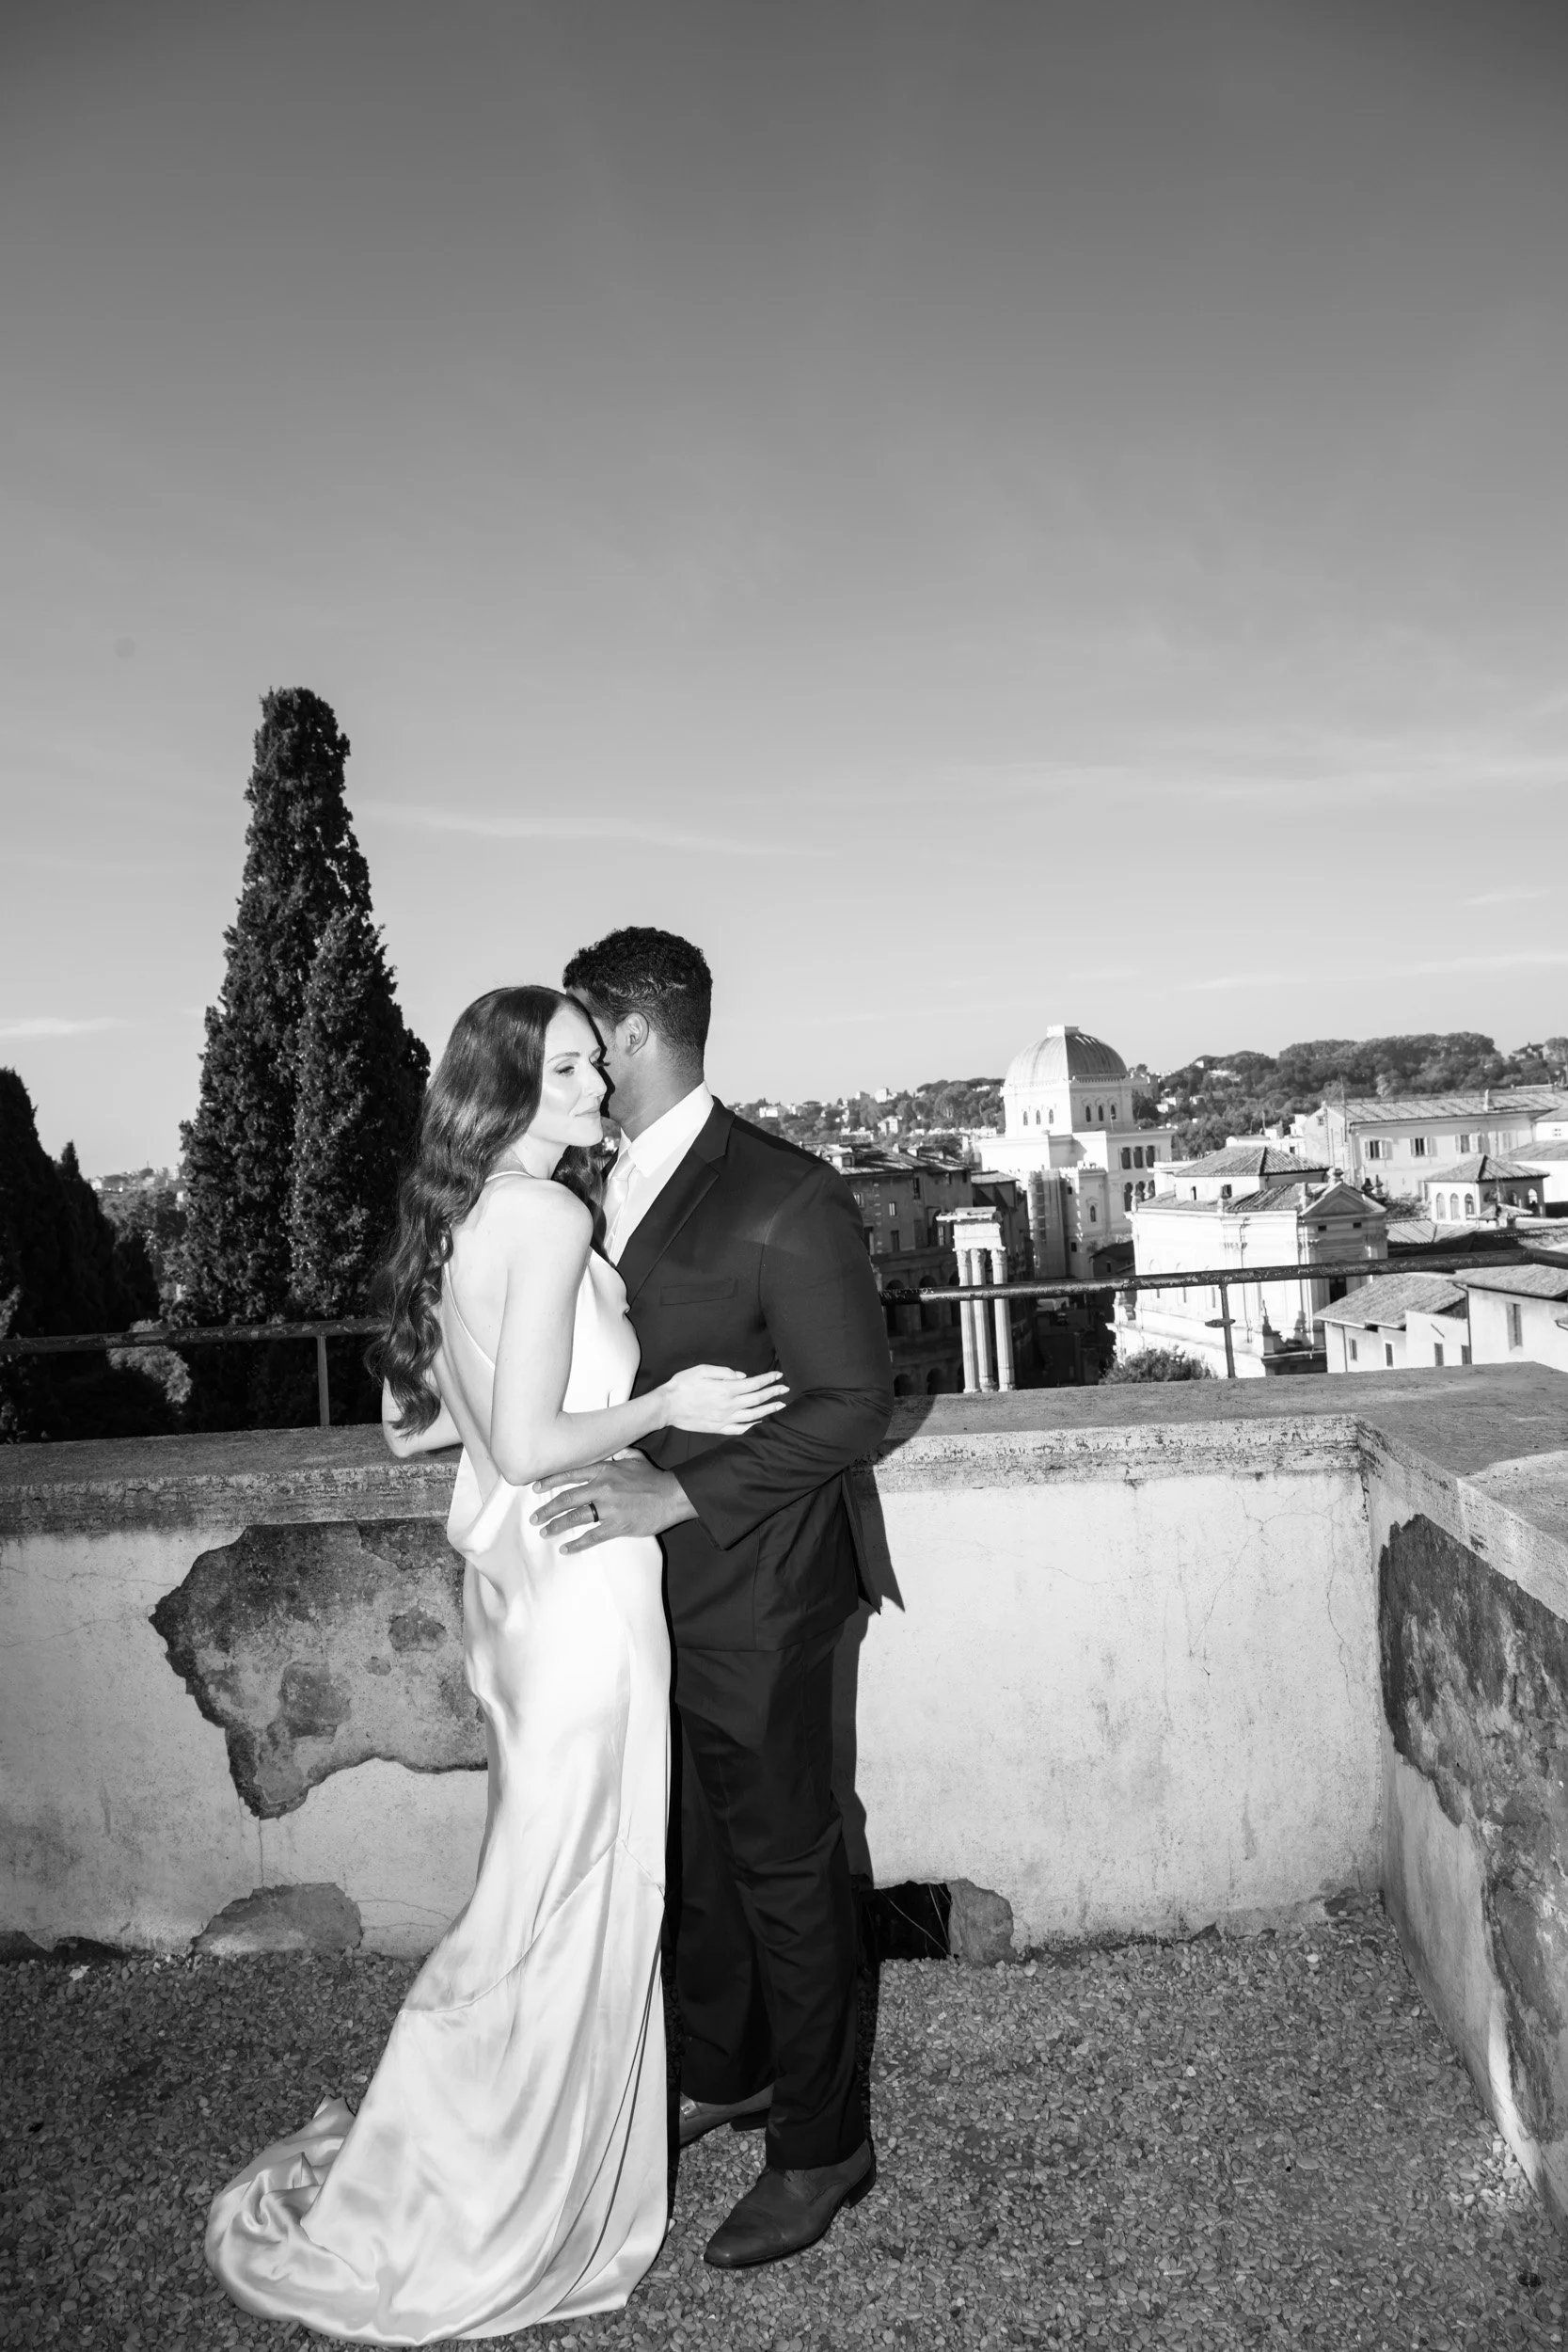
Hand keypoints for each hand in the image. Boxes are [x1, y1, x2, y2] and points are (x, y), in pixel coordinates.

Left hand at [530, 1453, 699, 1552]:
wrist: (672, 1496)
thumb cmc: (653, 1477)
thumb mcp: (634, 1458)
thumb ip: (618, 1453)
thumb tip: (610, 1448)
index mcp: (604, 1470)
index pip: (570, 1474)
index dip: (550, 1481)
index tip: (535, 1488)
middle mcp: (603, 1487)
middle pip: (567, 1498)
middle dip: (548, 1509)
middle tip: (534, 1517)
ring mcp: (609, 1508)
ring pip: (575, 1517)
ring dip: (556, 1526)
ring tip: (544, 1532)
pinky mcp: (618, 1526)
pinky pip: (592, 1536)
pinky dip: (577, 1544)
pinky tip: (565, 1548)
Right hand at [661, 1363, 788, 1435]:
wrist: (666, 1407)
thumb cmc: (682, 1384)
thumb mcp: (702, 1370)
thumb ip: (724, 1372)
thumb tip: (742, 1376)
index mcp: (726, 1389)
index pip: (754, 1383)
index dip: (768, 1379)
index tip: (778, 1375)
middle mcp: (729, 1405)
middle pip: (757, 1399)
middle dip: (773, 1393)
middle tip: (785, 1389)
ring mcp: (724, 1419)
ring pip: (753, 1415)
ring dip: (769, 1410)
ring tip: (781, 1406)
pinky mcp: (718, 1429)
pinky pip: (741, 1429)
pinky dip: (754, 1427)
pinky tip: (762, 1424)